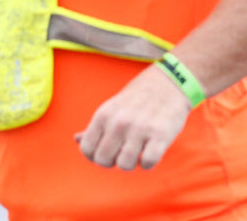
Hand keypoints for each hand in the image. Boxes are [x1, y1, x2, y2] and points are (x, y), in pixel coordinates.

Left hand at [74, 64, 191, 170]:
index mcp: (104, 115)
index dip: (95, 155)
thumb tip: (76, 139)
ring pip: (125, 165)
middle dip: (113, 160)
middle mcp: (119, 122)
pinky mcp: (161, 135)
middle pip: (103, 161)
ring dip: (132, 162)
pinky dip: (149, 162)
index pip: (87, 149)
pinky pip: (148, 163)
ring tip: (138, 149)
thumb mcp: (112, 108)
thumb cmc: (137, 99)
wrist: (170, 82)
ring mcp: (140, 129)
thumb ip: (95, 127)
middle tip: (123, 150)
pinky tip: (152, 149)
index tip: (108, 150)